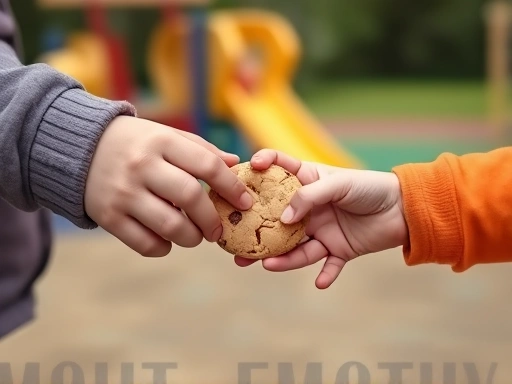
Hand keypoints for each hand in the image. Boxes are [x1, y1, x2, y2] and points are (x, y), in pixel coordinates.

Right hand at [84, 116, 252, 256]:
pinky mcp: (108, 217)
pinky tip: (168, 240)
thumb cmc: (137, 143)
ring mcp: (123, 193)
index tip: (245, 202)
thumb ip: (201, 149)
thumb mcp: (166, 135)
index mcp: (161, 142)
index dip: (232, 187)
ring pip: (170, 226)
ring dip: (191, 238)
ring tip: (195, 236)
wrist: (80, 148)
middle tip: (218, 229)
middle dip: (212, 219)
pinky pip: (145, 244)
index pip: (207, 165)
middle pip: (191, 197)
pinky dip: (163, 248)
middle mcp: (142, 166)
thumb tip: (234, 165)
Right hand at [235, 149, 407, 288]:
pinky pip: (328, 266)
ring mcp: (322, 231)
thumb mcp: (338, 184)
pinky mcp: (338, 250)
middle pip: (276, 221)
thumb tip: (284, 218)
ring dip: (282, 259)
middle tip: (234, 242)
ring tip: (266, 265)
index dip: (262, 167)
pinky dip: (325, 275)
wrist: (404, 209)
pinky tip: (322, 282)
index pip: (280, 171)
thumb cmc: (370, 188)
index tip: (246, 170)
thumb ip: (309, 197)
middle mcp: (309, 209)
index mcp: (308, 183)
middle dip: (256, 232)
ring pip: (295, 248)